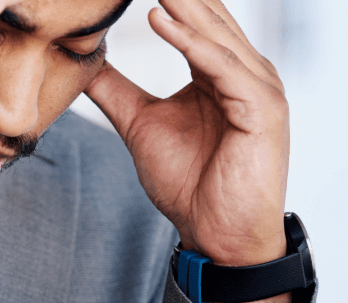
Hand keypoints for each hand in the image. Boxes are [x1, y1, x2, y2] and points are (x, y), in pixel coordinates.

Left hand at [84, 0, 290, 302]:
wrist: (218, 235)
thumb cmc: (191, 184)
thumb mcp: (141, 124)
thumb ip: (116, 89)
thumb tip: (84, 61)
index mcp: (221, 73)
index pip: (195, 20)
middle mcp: (245, 74)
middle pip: (208, 17)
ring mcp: (259, 89)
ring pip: (216, 36)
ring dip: (183, 5)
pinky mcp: (263, 110)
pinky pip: (224, 68)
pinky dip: (193, 44)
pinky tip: (163, 20)